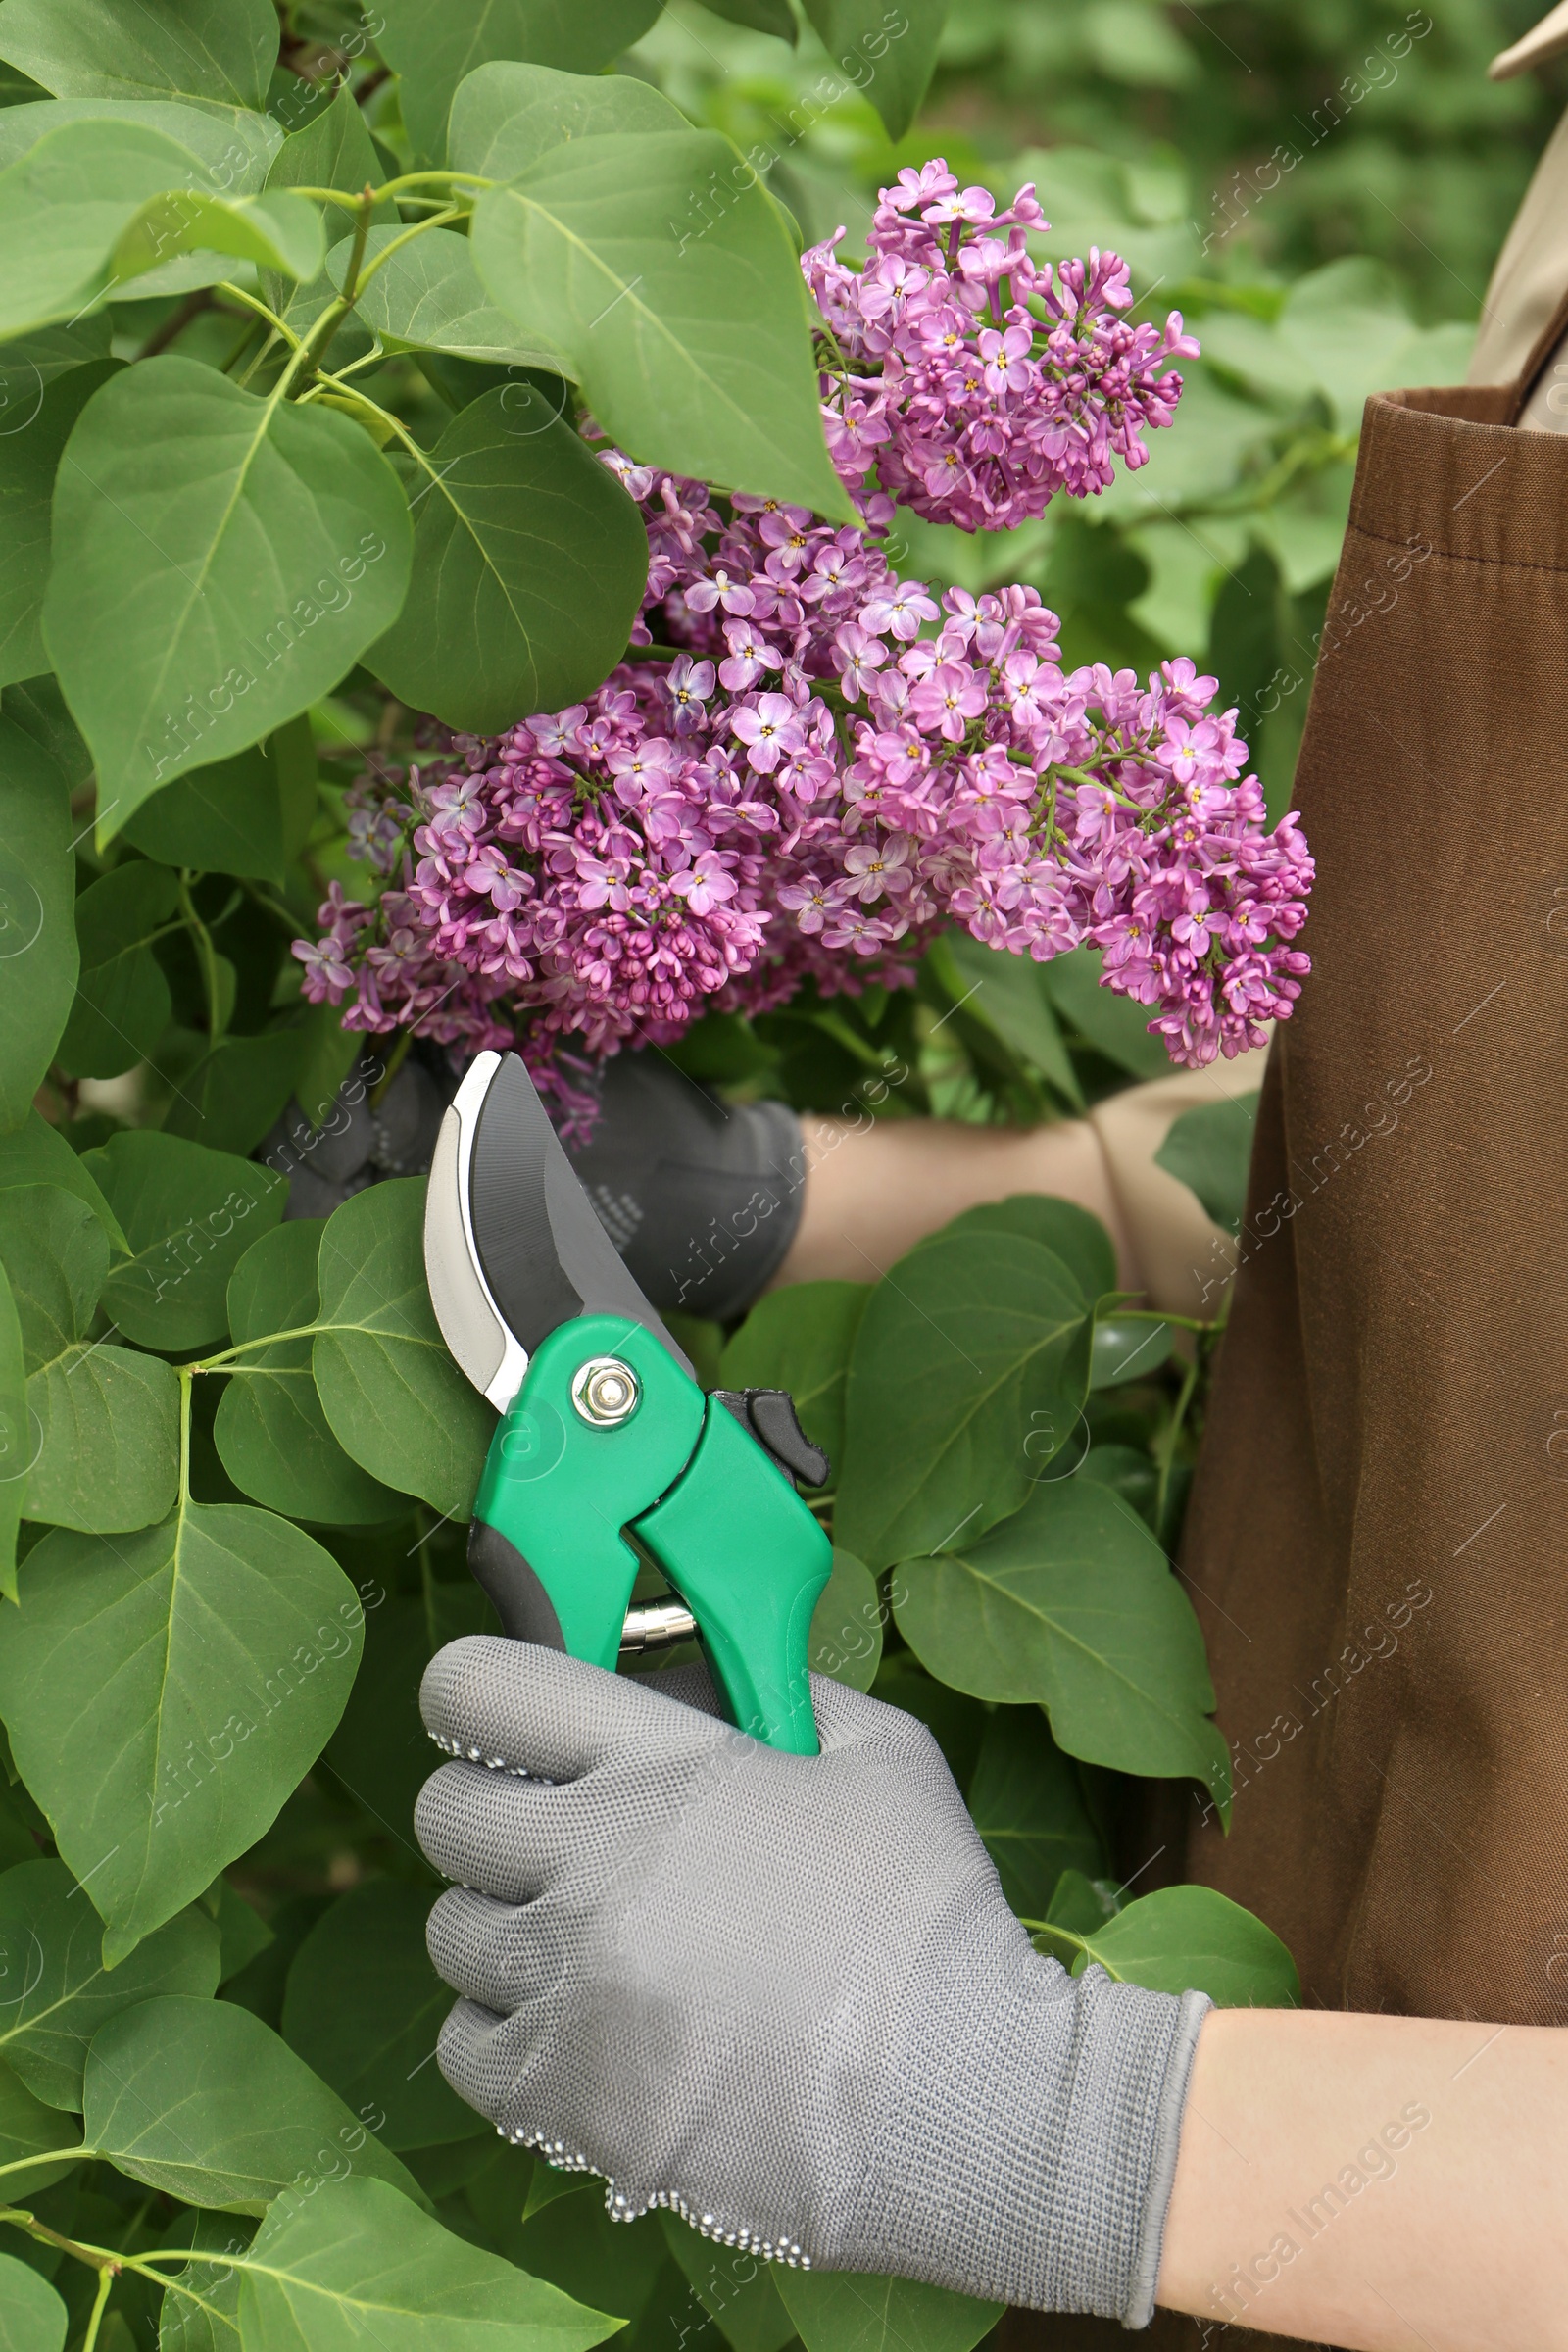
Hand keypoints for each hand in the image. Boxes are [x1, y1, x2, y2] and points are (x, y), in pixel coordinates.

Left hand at [414, 1639, 1207, 2322]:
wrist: (958, 2102)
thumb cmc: (926, 1919)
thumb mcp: (881, 1754)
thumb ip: (778, 1693)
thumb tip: (694, 1677)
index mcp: (659, 1766)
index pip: (480, 1687)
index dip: (477, 1689)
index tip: (498, 1710)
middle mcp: (589, 1865)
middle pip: (444, 1809)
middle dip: (491, 1807)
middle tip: (558, 1833)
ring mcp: (566, 1987)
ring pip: (449, 1929)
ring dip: (508, 1925)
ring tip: (591, 1944)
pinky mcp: (558, 2099)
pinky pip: (462, 2043)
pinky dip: (506, 2029)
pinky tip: (581, 2025)